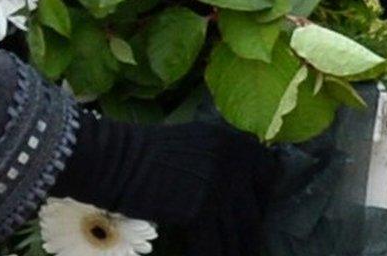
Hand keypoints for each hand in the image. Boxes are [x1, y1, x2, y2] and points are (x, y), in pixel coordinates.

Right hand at [50, 110, 280, 255]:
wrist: (117, 158)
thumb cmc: (148, 152)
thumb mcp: (196, 143)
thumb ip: (222, 161)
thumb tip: (237, 193)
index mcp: (237, 142)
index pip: (269, 175)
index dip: (262, 200)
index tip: (251, 218)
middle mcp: (236, 162)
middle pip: (254, 214)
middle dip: (249, 240)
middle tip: (247, 252)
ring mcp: (220, 187)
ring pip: (237, 236)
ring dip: (233, 253)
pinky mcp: (201, 211)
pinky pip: (213, 248)